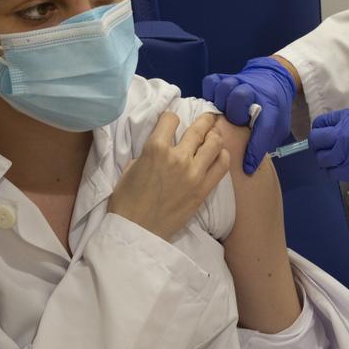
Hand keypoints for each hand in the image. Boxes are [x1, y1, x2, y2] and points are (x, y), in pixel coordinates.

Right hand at [109, 112, 229, 239]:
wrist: (136, 231)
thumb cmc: (126, 201)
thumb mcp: (130, 168)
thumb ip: (147, 154)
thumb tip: (160, 149)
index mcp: (155, 148)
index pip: (171, 119)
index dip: (170, 118)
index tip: (172, 122)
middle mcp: (178, 157)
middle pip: (198, 129)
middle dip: (204, 120)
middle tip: (207, 117)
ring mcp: (194, 173)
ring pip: (214, 144)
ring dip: (215, 136)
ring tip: (214, 135)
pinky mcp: (203, 189)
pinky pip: (221, 166)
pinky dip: (222, 156)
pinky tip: (218, 154)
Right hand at [202, 56, 296, 174]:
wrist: (273, 78)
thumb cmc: (273, 107)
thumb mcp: (278, 126)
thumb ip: (267, 140)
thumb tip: (251, 163)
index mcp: (272, 107)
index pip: (266, 126)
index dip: (256, 148)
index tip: (248, 166)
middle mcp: (254, 92)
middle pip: (240, 97)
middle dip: (234, 113)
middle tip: (234, 123)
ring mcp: (238, 82)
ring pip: (224, 87)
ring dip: (221, 102)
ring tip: (221, 113)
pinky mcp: (225, 77)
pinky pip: (211, 82)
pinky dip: (209, 92)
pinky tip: (213, 103)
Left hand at [309, 108, 348, 194]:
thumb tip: (343, 130)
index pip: (322, 122)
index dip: (320, 129)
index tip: (323, 134)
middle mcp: (343, 134)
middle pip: (316, 140)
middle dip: (317, 145)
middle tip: (324, 149)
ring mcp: (346, 154)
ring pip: (321, 159)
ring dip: (325, 161)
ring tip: (333, 161)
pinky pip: (332, 173)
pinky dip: (332, 172)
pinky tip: (340, 170)